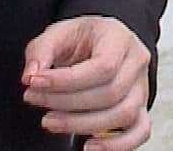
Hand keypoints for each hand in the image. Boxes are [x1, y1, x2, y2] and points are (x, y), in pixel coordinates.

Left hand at [22, 16, 151, 149]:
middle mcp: (136, 62)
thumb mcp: (58, 33)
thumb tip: (31, 76)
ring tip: (51, 122)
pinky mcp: (140, 109)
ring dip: (83, 125)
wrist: (99, 44)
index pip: (102, 66)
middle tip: (36, 100)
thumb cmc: (83, 39)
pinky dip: (116, 145)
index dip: (67, 80)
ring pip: (123, 115)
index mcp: (119, 37)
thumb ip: (41, 51)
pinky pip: (139, 132)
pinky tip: (89, 146)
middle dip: (67, 103)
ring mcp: (141, 87)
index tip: (36, 83)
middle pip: (110, 93)